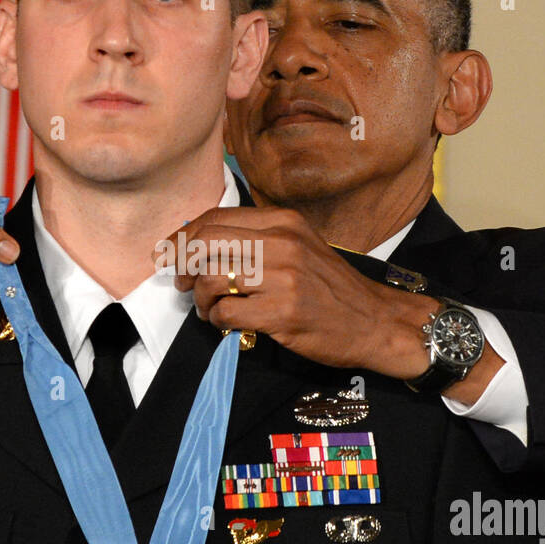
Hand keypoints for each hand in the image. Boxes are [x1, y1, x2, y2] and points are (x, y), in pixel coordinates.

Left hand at [165, 206, 502, 402]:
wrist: (375, 320)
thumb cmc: (331, 288)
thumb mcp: (300, 246)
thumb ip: (258, 239)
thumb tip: (200, 244)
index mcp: (283, 222)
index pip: (214, 219)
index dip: (182, 238)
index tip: (170, 255)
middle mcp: (282, 243)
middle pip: (205, 244)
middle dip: (183, 265)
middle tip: (184, 284)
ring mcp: (283, 278)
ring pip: (211, 279)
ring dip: (202, 300)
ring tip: (212, 311)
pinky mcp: (282, 312)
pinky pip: (226, 312)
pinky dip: (218, 320)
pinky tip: (229, 324)